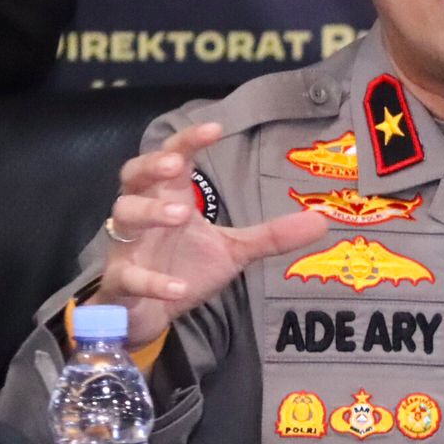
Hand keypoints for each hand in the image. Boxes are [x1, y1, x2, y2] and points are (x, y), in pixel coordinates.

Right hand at [94, 121, 328, 346]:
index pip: (173, 158)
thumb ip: (271, 235)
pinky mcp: (120, 282)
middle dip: (151, 165)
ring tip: (180, 214)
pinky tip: (178, 287)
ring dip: (151, 211)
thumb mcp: (233, 250)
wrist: (150, 314)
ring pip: (124, 216)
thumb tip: (322, 221)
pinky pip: (129, 276)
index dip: (189, 141)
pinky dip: (152, 281)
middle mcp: (144, 215)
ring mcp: (128, 247)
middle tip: (177, 165)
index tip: (215, 128)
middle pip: (133, 176)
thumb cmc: (184, 268)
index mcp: (169, 197)